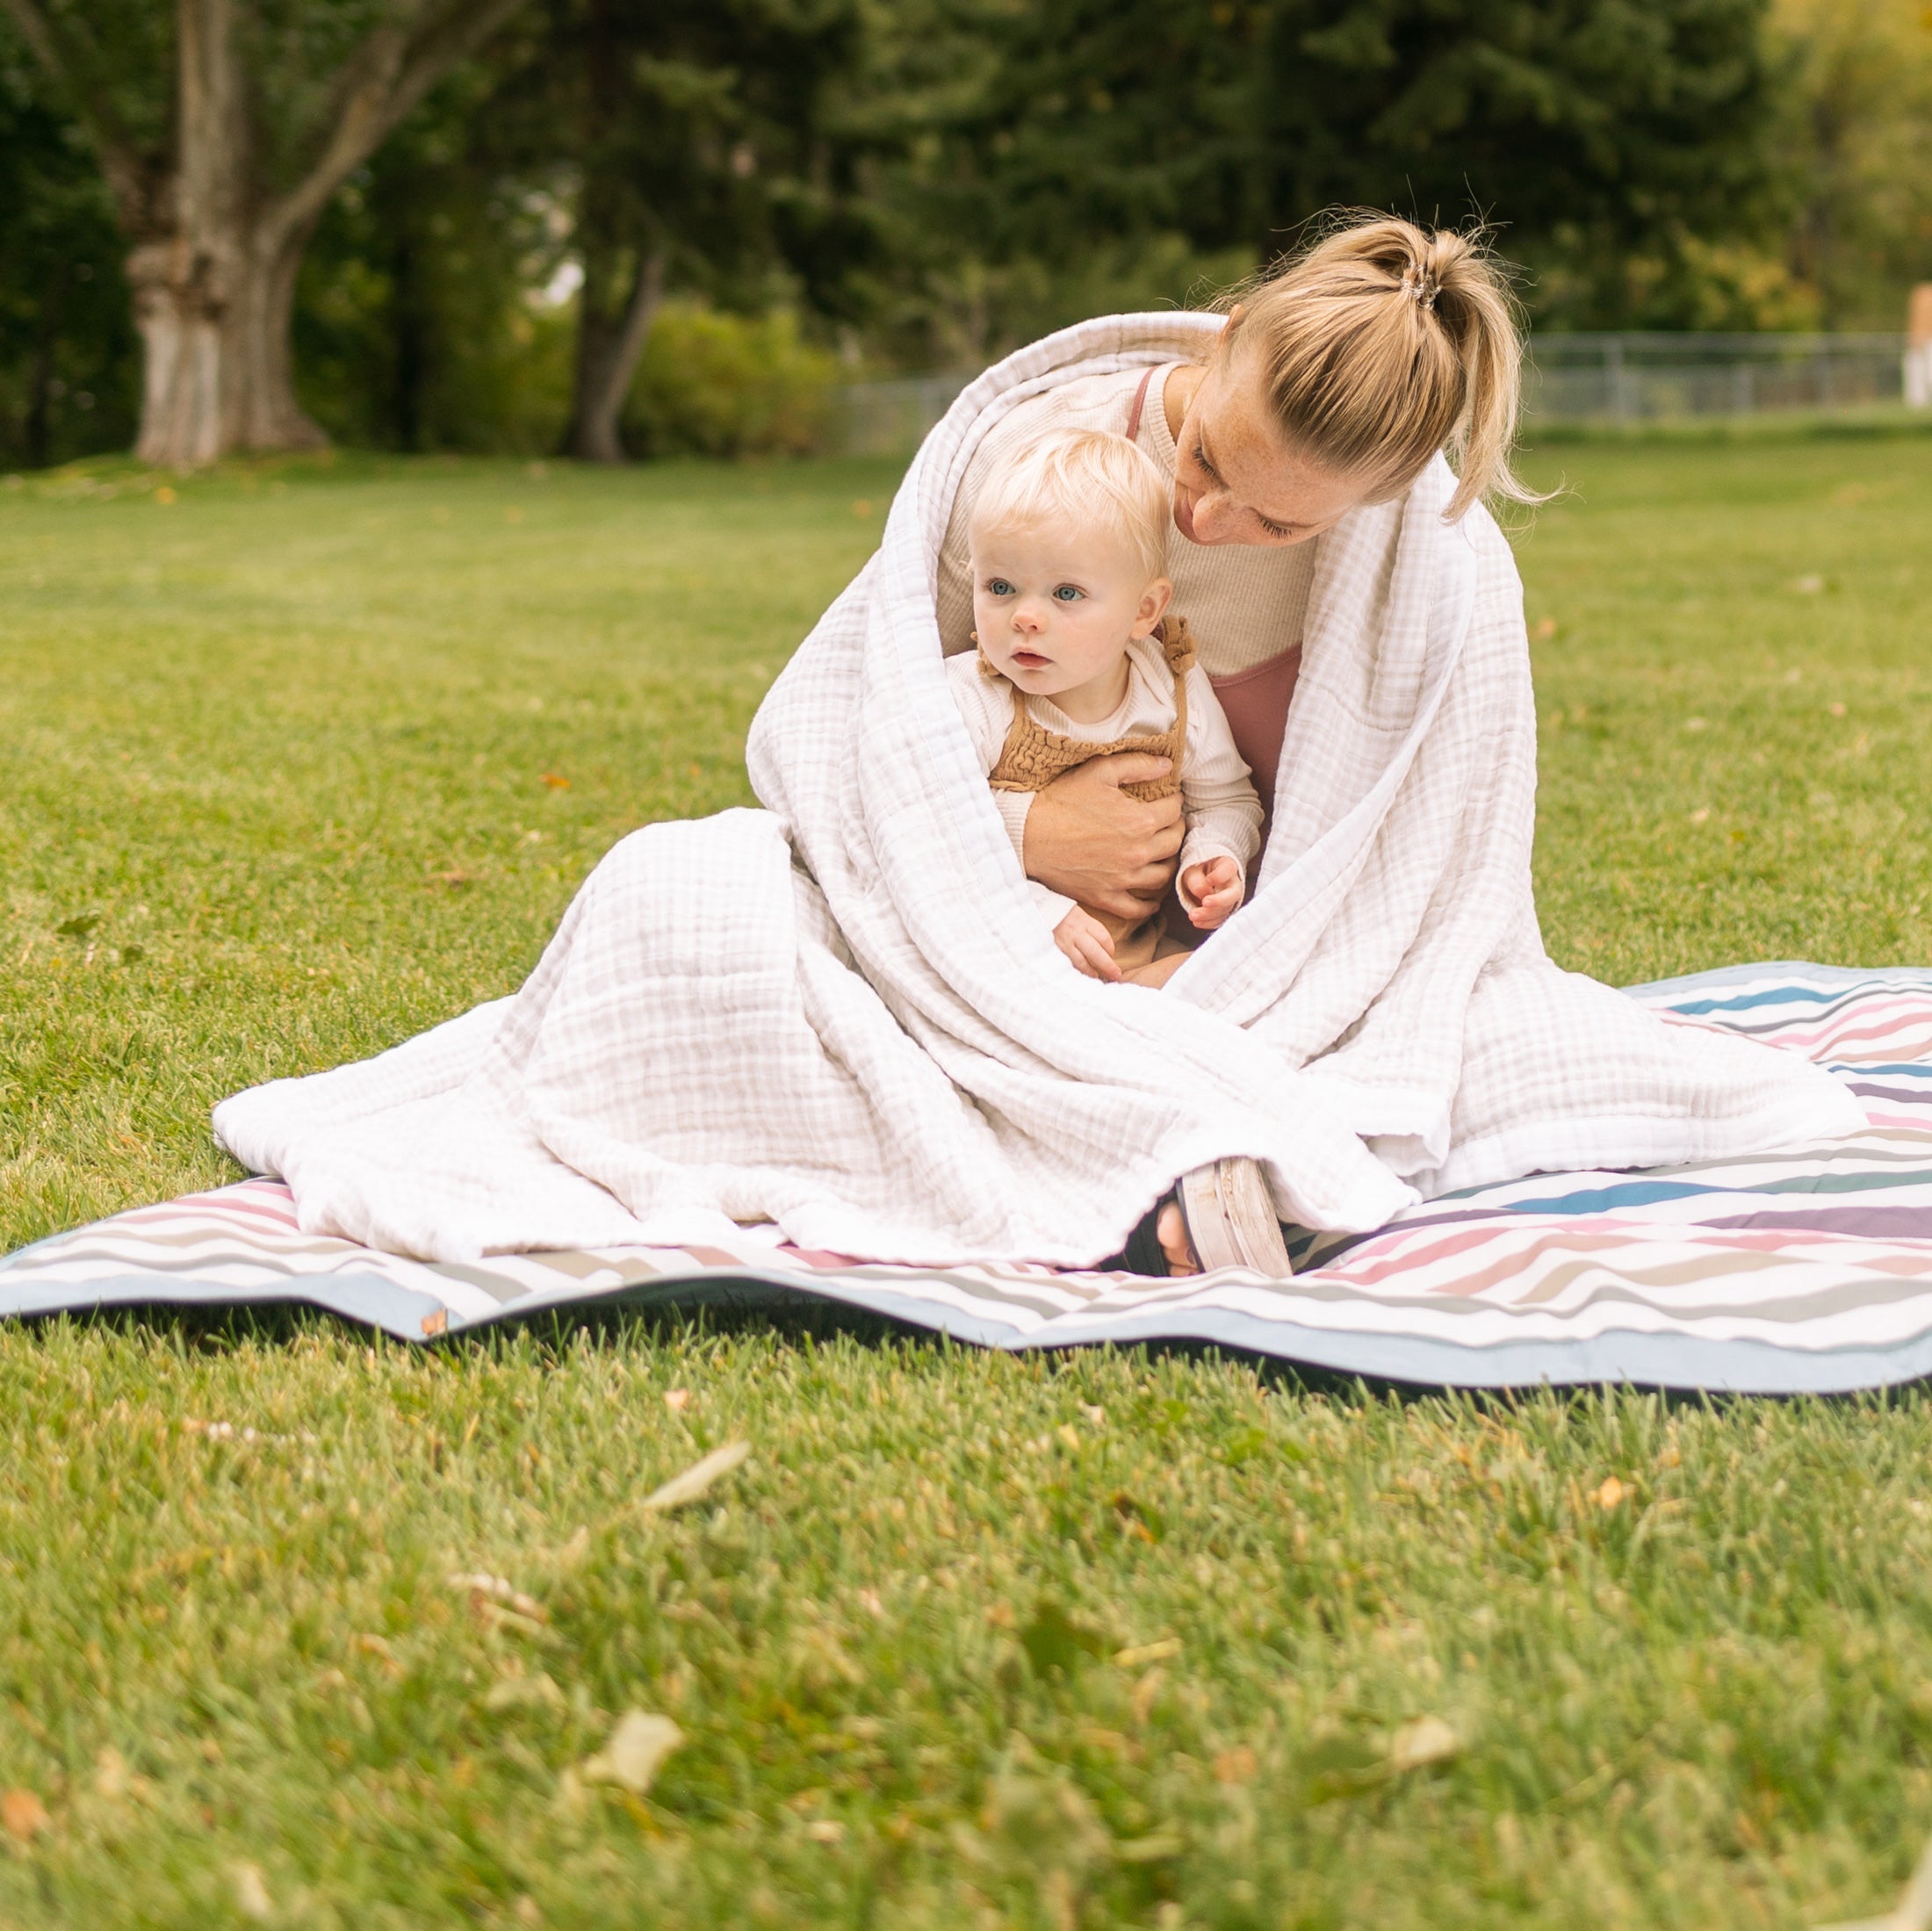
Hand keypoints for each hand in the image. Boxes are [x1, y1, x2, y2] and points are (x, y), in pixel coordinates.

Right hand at [1023, 753, 1183, 922]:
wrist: (1028, 835)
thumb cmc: (1061, 800)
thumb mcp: (1099, 772)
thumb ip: (1137, 765)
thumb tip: (1168, 766)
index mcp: (1140, 821)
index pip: (1174, 811)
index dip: (1174, 801)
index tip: (1169, 798)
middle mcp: (1137, 853)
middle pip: (1174, 842)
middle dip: (1176, 828)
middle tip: (1169, 822)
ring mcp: (1122, 878)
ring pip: (1162, 875)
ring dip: (1168, 862)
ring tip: (1162, 852)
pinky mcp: (1105, 896)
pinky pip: (1137, 908)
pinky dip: (1148, 905)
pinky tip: (1151, 899)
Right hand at [1054, 906, 1119, 981]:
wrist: (1041, 912)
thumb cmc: (1063, 915)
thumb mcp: (1080, 915)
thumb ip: (1092, 930)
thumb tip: (1105, 949)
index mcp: (1084, 922)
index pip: (1104, 938)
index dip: (1111, 949)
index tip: (1112, 954)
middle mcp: (1076, 933)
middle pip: (1096, 953)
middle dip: (1108, 966)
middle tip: (1116, 975)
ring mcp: (1065, 943)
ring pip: (1082, 962)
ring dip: (1091, 972)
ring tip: (1097, 976)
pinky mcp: (1055, 951)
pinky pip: (1068, 964)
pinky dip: (1076, 970)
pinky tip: (1081, 973)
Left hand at [1180, 855, 1242, 928]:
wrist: (1200, 879)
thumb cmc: (1198, 870)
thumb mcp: (1193, 870)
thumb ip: (1196, 879)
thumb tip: (1202, 892)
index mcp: (1227, 866)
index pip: (1229, 869)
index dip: (1220, 876)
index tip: (1209, 879)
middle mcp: (1233, 883)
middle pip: (1233, 894)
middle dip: (1219, 901)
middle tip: (1205, 903)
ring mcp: (1230, 899)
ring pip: (1226, 909)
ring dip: (1209, 915)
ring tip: (1193, 915)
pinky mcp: (1224, 911)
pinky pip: (1220, 919)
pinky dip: (1209, 923)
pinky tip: (1197, 922)